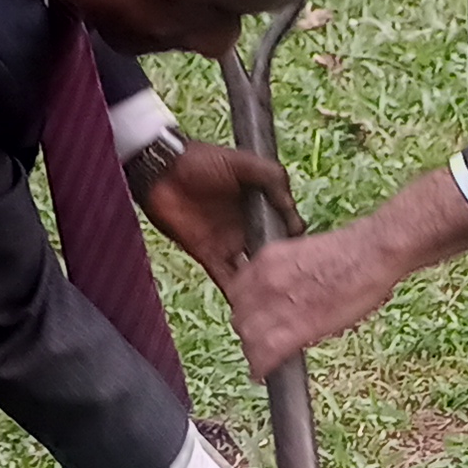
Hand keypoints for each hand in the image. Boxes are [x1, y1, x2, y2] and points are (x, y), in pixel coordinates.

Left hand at [131, 136, 297, 287]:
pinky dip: (236, 293)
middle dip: (284, 270)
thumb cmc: (201, 159)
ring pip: (252, 272)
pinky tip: (249, 308)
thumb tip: (292, 206)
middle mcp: (248, 227)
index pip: (287, 229)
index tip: (307, 255)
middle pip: (272, 255)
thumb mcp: (243, 162)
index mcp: (261, 205)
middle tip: (297, 287)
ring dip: (262, 286)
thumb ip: (272, 178)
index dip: (296, 242)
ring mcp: (229, 243)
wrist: (161, 169)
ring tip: (278, 303)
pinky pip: (225, 278)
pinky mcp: (208, 254)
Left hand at [227, 165, 467, 375]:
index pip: (237, 293)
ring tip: (264, 361)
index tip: (254, 323)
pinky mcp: (294, 325)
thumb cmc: (351, 253)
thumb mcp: (303, 255)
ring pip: (248, 337)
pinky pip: (264, 353)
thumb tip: (283, 300)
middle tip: (260, 345)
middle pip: (240, 317)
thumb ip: (284, 275)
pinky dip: (261, 367)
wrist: (372, 253)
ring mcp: (277, 302)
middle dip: (248, 333)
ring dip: (254, 351)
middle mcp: (264, 279)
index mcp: (266, 259)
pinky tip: (263, 374)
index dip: (246, 312)